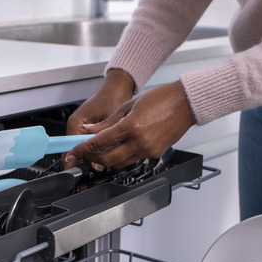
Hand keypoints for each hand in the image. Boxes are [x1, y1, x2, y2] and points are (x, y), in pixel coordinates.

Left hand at [65, 81, 194, 168]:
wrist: (186, 103)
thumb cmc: (162, 98)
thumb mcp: (129, 105)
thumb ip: (108, 122)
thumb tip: (92, 130)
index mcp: (131, 127)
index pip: (99, 143)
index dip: (84, 149)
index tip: (75, 152)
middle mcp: (140, 142)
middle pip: (108, 160)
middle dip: (93, 159)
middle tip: (85, 155)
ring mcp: (149, 150)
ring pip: (121, 163)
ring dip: (108, 159)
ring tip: (100, 151)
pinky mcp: (156, 153)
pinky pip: (135, 159)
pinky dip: (124, 155)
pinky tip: (121, 147)